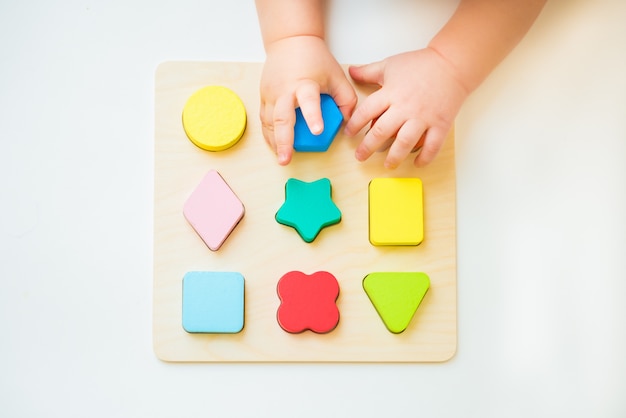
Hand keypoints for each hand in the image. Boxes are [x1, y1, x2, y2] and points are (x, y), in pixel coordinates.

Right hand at [259, 35, 356, 164]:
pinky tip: (275, 146)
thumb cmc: (315, 59)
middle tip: (286, 159)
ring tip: (281, 158)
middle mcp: (285, 90)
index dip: (313, 116)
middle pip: (281, 118)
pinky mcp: (263, 96)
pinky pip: (264, 120)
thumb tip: (348, 123)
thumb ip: (347, 99)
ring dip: (274, 142)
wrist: (290, 41)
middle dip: (283, 141)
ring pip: (269, 122)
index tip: (317, 131)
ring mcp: (271, 93)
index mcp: (305, 83)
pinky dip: (268, 134)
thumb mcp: (337, 76)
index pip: (309, 101)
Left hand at [344, 48, 468, 167]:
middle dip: (368, 147)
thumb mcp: (390, 65)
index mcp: (391, 93)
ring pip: (405, 142)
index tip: (349, 134)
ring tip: (387, 165)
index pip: (366, 112)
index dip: (354, 125)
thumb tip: (351, 72)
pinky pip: (432, 146)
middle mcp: (405, 108)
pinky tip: (417, 163)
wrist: (452, 64)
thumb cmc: (421, 64)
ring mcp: (423, 117)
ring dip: (394, 157)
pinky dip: (424, 157)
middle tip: (360, 156)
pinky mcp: (440, 124)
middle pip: (381, 132)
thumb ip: (369, 72)